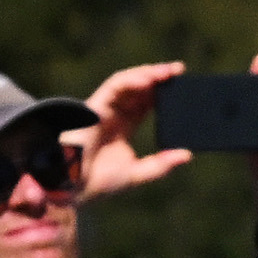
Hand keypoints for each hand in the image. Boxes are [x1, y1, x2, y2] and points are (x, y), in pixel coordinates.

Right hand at [76, 64, 195, 206]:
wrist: (70, 186)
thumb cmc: (97, 182)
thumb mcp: (137, 174)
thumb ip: (161, 165)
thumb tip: (187, 155)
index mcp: (124, 125)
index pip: (147, 103)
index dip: (163, 93)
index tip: (183, 87)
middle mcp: (115, 113)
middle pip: (140, 88)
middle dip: (159, 78)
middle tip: (180, 71)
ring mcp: (105, 108)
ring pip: (128, 82)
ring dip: (148, 74)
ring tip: (169, 71)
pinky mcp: (95, 106)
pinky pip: (115, 86)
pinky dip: (132, 80)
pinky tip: (149, 79)